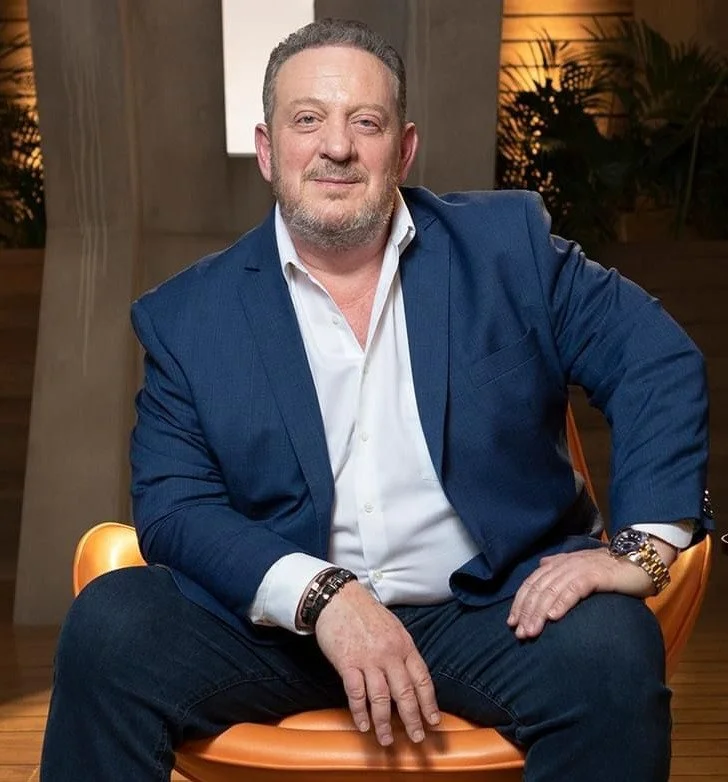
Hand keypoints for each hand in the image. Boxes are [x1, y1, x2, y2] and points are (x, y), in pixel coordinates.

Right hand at [314, 580, 439, 745]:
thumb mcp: (394, 628)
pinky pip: (356, 693)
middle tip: (417, 739)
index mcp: (404, 645)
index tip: (433, 721)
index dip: (429, 703)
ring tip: (387, 740)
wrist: (339, 598)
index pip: (422, 679)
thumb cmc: (366, 613)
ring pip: (381, 698)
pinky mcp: (347, 663)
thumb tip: (411, 676)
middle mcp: (389, 654)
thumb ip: (402, 651)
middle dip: (412, 719)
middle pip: (405, 693)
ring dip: (384, 723)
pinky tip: (363, 725)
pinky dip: (360, 712)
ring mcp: (368, 659)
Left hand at [507, 546, 663, 639]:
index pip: (533, 583)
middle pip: (539, 588)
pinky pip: (574, 589)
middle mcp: (565, 564)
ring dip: (539, 612)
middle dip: (527, 611)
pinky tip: (553, 617)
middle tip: (520, 633)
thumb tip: (542, 565)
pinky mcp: (595, 574)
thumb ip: (561, 566)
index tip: (512, 623)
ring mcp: (579, 568)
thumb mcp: (582, 568)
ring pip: (552, 590)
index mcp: (559, 563)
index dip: (521, 602)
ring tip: (532, 631)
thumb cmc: (610, 569)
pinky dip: (562, 602)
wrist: (640, 560)